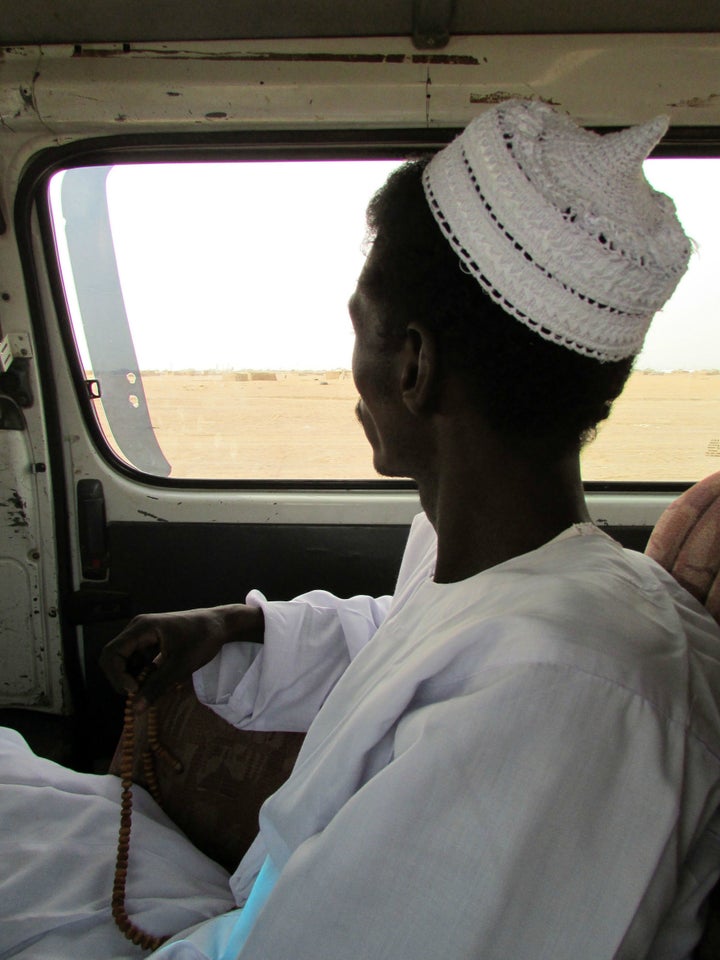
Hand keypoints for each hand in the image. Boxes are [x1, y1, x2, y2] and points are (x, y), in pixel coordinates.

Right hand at [100, 603, 263, 709]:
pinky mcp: (148, 640)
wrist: (219, 625)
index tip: (135, 691)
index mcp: (141, 628)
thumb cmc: (202, 640)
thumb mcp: (179, 667)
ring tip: (148, 685)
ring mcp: (142, 633)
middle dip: (121, 678)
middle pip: (113, 657)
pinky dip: (138, 672)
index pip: (112, 654)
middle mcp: (136, 628)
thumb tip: (135, 710)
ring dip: (130, 676)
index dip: (117, 676)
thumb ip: (155, 687)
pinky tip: (153, 678)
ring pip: (122, 659)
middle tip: (139, 692)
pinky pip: (134, 658)